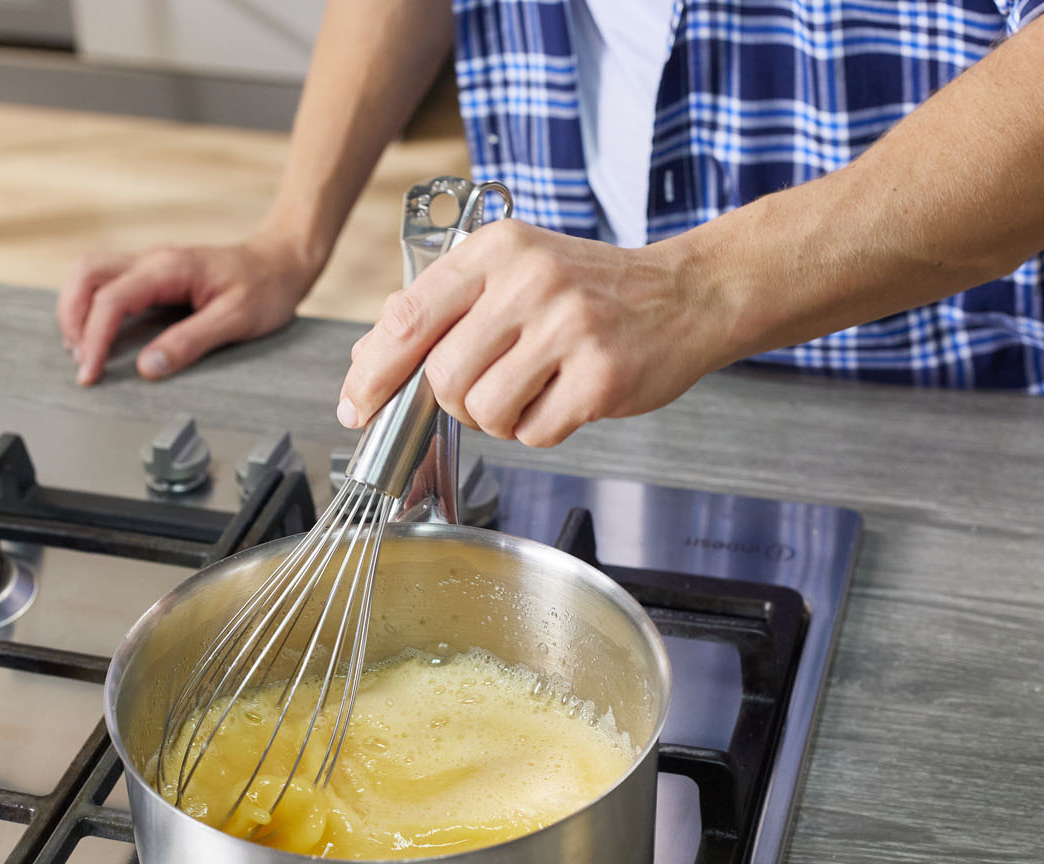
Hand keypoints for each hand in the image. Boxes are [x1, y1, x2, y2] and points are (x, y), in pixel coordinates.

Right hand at [57, 236, 319, 384]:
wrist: (281, 262)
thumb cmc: (266, 287)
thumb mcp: (236, 320)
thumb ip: (191, 342)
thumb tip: (148, 367)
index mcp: (169, 268)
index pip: (111, 300)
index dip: (94, 340)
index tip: (90, 374)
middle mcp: (151, 260)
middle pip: (85, 274)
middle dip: (72, 318)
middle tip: (81, 362)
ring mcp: (149, 264)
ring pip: (90, 274)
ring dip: (77, 310)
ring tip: (83, 351)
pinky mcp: (153, 274)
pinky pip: (107, 282)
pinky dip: (91, 306)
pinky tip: (98, 334)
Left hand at [336, 220, 722, 446]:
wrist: (687, 293)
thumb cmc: (591, 290)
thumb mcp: (513, 272)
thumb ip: (441, 309)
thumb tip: (366, 361)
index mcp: (496, 250)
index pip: (408, 318)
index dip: (371, 371)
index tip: (356, 404)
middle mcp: (530, 281)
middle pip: (442, 377)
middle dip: (453, 402)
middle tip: (486, 390)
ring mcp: (569, 328)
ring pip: (484, 410)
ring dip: (498, 419)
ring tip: (531, 391)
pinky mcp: (601, 377)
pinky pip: (534, 433)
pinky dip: (540, 430)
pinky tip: (565, 398)